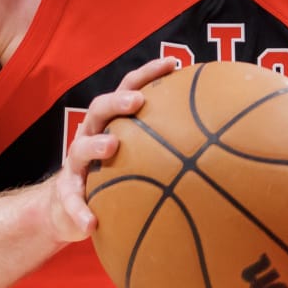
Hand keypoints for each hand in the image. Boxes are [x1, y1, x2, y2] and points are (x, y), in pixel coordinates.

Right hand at [47, 56, 180, 242]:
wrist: (66, 209)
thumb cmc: (113, 175)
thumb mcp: (137, 157)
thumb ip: (167, 145)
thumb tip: (222, 140)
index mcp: (110, 124)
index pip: (128, 90)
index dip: (147, 75)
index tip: (173, 63)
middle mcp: (90, 137)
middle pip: (98, 109)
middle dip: (117, 102)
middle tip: (137, 102)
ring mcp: (74, 166)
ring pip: (78, 149)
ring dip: (94, 146)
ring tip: (111, 147)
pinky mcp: (67, 195)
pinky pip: (72, 202)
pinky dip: (80, 212)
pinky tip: (91, 223)